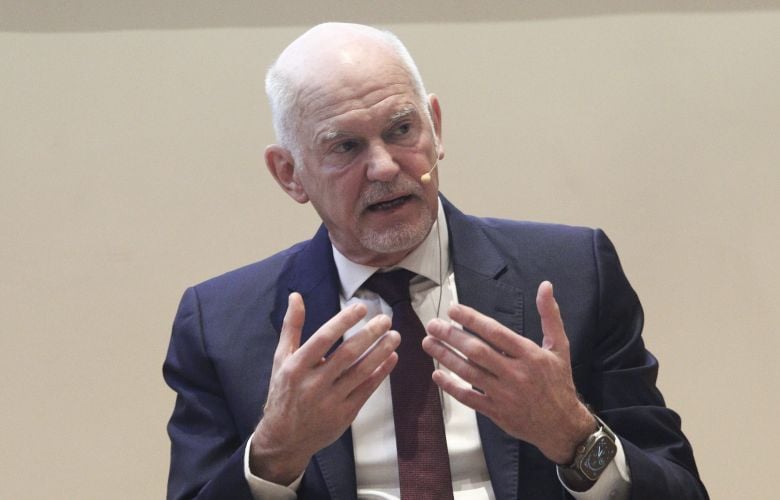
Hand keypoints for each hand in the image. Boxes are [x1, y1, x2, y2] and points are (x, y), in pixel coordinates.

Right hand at [250, 293, 399, 483]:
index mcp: (296, 367)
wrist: (285, 438)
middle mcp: (313, 384)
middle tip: (386, 319)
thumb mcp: (281, 358)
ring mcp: (330, 401)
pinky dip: (381, 373)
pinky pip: (367, 389)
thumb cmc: (284, 391)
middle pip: (346, 355)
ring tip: (394, 336)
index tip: (361, 307)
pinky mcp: (345, 414)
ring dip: (381, 352)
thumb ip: (291, 327)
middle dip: (369, 335)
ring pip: (361, 372)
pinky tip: (391, 358)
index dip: (343, 322)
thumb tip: (296, 296)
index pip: (323, 339)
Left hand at [422, 281, 594, 463]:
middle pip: (477, 351)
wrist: (563, 425)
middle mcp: (515, 373)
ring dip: (446, 357)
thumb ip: (550, 316)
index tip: (452, 310)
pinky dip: (451, 386)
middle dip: (451, 336)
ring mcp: (504, 394)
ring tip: (428, 343)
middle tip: (432, 325)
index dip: (472, 320)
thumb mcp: (560, 347)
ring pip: (469, 373)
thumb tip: (545, 286)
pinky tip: (437, 375)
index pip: (495, 332)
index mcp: (529, 355)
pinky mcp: (495, 412)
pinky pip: (468, 398)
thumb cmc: (559, 382)